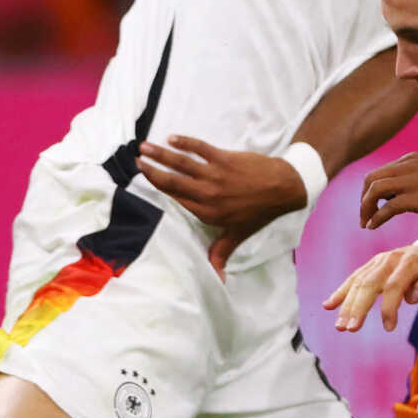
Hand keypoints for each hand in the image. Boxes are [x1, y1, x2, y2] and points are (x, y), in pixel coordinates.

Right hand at [139, 135, 305, 270]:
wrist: (283, 188)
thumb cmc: (259, 212)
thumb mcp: (238, 235)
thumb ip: (221, 253)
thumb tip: (217, 279)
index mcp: (207, 212)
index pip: (175, 201)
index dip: (157, 191)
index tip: (140, 182)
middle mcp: (207, 194)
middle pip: (173, 181)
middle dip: (152, 171)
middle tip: (135, 162)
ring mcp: (215, 174)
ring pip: (182, 163)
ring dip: (161, 154)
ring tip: (143, 147)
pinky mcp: (224, 158)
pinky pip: (200, 148)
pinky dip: (185, 142)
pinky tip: (171, 137)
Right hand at [323, 241, 417, 332]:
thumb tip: (411, 297)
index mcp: (409, 261)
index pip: (394, 286)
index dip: (389, 307)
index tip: (388, 328)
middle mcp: (390, 259)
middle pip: (369, 283)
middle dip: (357, 307)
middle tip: (349, 329)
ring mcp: (379, 261)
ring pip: (358, 282)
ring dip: (346, 304)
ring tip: (339, 326)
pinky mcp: (374, 266)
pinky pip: (355, 278)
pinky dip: (341, 292)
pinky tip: (328, 305)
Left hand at [359, 153, 417, 234]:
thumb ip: (408, 181)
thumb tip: (386, 195)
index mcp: (413, 159)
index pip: (379, 172)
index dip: (368, 192)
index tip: (369, 208)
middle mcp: (412, 165)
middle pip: (372, 178)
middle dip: (364, 199)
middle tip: (363, 216)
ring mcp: (416, 180)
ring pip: (376, 190)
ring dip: (366, 208)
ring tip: (366, 223)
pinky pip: (389, 207)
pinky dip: (377, 217)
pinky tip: (373, 226)